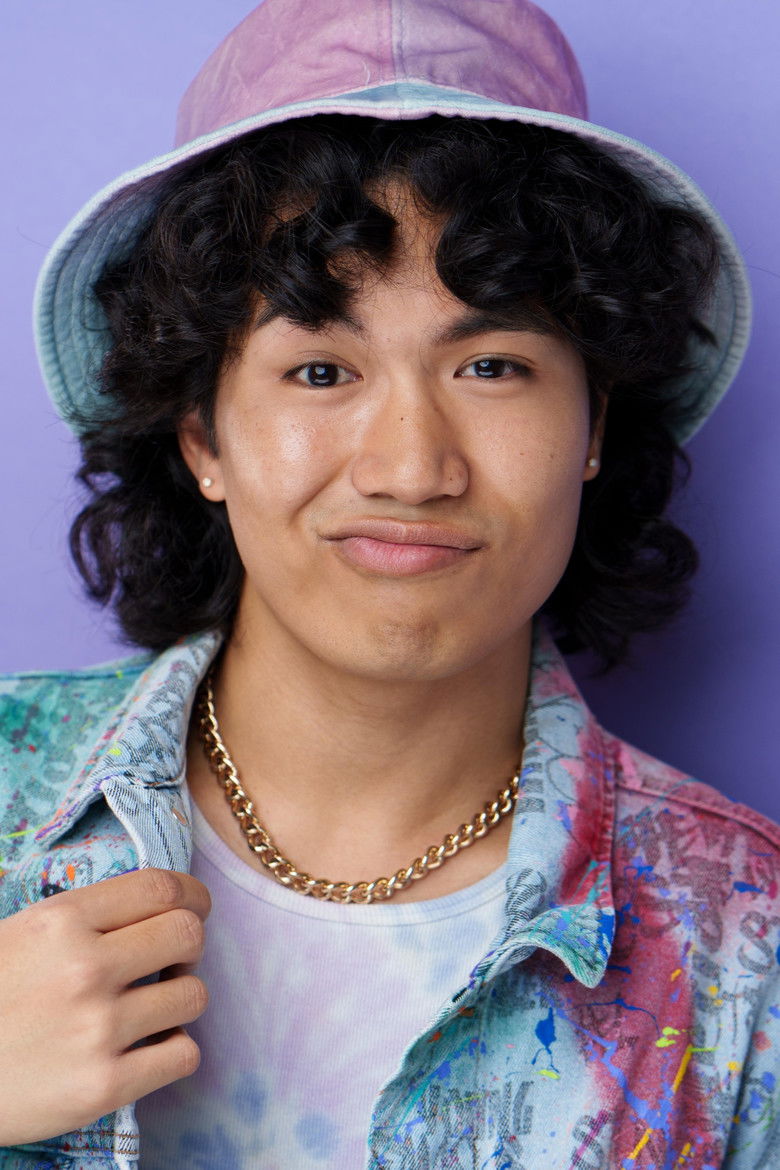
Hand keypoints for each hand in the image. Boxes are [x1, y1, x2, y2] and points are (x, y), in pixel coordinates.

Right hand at [0, 867, 210, 1144]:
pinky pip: (183, 1056)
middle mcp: (84, 968)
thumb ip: (86, 916)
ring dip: (181, 999)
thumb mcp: (22, 934)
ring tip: (153, 1006)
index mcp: (61, 920)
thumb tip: (157, 901)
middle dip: (189, 944)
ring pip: (193, 996)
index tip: (196, 907)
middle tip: (172, 960)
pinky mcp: (102, 1087)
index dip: (193, 895)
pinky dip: (174, 1051)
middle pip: (188, 934)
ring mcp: (96, 1029)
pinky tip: (150, 1047)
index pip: (161, 887)